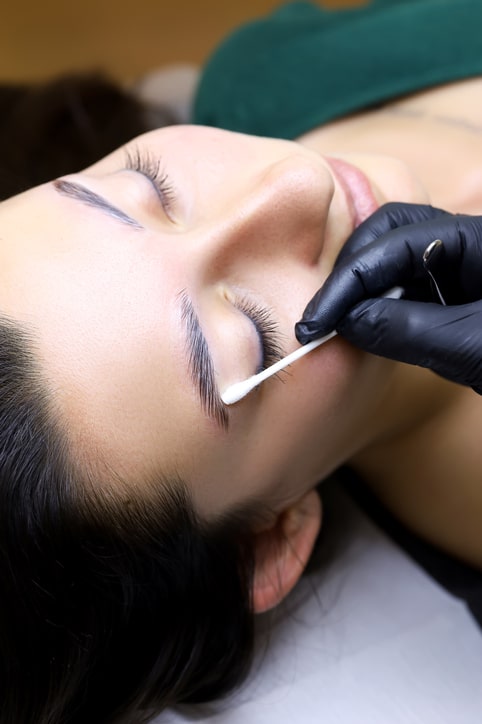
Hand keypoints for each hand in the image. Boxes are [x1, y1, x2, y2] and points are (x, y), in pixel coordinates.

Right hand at [295, 202, 481, 392]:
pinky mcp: (459, 300)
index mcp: (477, 238)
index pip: (392, 243)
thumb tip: (346, 322)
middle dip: (350, 271)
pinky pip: (410, 291)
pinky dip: (382, 308)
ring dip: (364, 290)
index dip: (347, 282)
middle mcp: (465, 245)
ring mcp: (463, 271)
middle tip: (323, 315)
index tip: (316, 321)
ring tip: (338, 324)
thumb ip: (407, 330)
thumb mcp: (472, 345)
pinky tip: (366, 329)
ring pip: (397, 262)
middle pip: (389, 234)